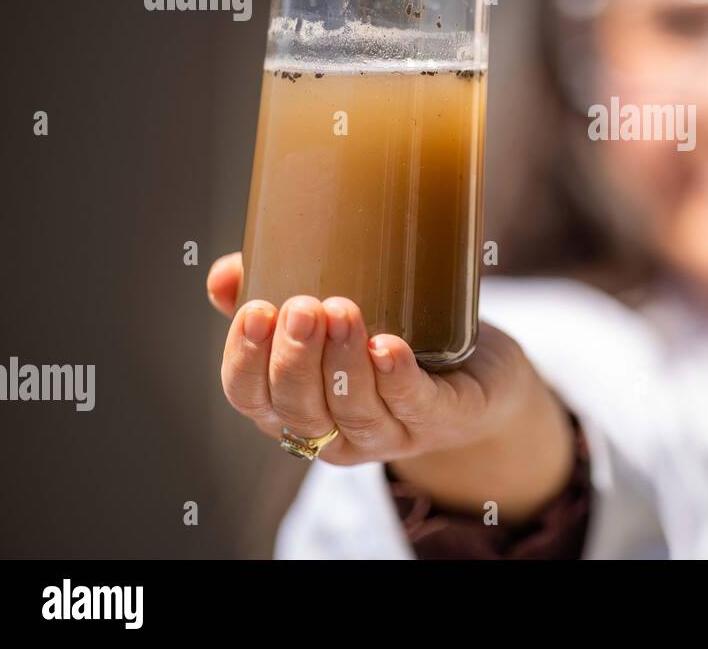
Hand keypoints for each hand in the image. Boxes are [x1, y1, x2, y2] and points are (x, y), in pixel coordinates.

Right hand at [208, 252, 573, 518]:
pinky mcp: (442, 418)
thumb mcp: (335, 319)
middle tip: (302, 307)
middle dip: (295, 359)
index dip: (245, 360)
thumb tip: (224, 273)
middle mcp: (336, 432)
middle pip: (299, 409)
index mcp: (297, 407)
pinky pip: (413, 405)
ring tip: (343, 310)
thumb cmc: (397, 338)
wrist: (483, 379)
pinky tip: (388, 347)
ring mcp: (390, 433)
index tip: (254, 311)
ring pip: (354, 410)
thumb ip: (277, 293)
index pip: (251, 397)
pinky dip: (396, 377)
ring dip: (344, 362)